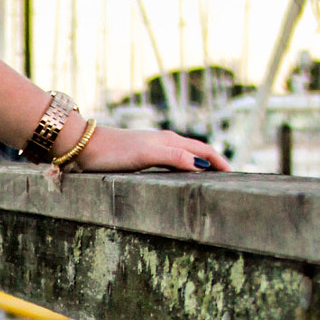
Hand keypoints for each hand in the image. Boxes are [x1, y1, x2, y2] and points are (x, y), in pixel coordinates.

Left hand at [78, 123, 227, 173]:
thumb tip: (201, 166)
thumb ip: (173, 157)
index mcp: (169, 140)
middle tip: (228, 178)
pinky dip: (182, 169)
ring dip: (198, 166)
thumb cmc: (114, 151)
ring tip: (209, 179)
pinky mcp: (141, 157)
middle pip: (196, 152)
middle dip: (213, 163)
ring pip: (183, 156)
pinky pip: (169, 162)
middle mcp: (164, 142)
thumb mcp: (146, 154)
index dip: (219, 162)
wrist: (85, 146)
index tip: (234, 175)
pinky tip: (178, 177)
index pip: (203, 151)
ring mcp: (153, 148)